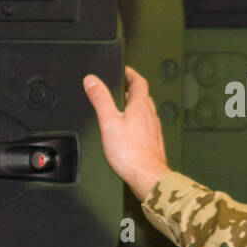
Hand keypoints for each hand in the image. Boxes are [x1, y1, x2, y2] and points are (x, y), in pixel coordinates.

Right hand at [82, 66, 171, 202]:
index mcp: (140, 107)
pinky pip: (148, 126)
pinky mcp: (154, 142)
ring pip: (146, 111)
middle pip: (143, 96)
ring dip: (137, 105)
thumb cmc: (130, 154)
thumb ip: (101, 99)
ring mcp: (154, 130)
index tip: (125, 70)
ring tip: (125, 107)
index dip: (131, 74)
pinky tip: (132, 131)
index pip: (139, 82)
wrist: (147, 176)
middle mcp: (150, 116)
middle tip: (124, 87)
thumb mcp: (109, 122)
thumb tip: (92, 80)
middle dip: (133, 89)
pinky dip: (140, 121)